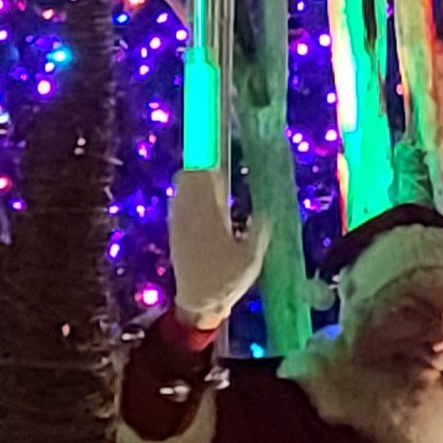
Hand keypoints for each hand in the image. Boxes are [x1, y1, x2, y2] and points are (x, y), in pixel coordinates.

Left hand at [168, 169, 266, 329]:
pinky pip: (178, 200)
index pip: (204, 173)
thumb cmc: (227, 281)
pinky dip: (189, 191)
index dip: (209, 154)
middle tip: (220, 156)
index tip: (217, 138)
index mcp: (208, 213)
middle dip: (204, 162)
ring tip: (214, 174)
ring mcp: (178, 221)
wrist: (198, 304)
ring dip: (196, 176)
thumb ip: (260, 228)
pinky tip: (204, 197)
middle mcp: (189, 213)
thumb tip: (267, 205)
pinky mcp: (175, 230)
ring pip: (182, 186)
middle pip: (190, 174)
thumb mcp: (252, 256)